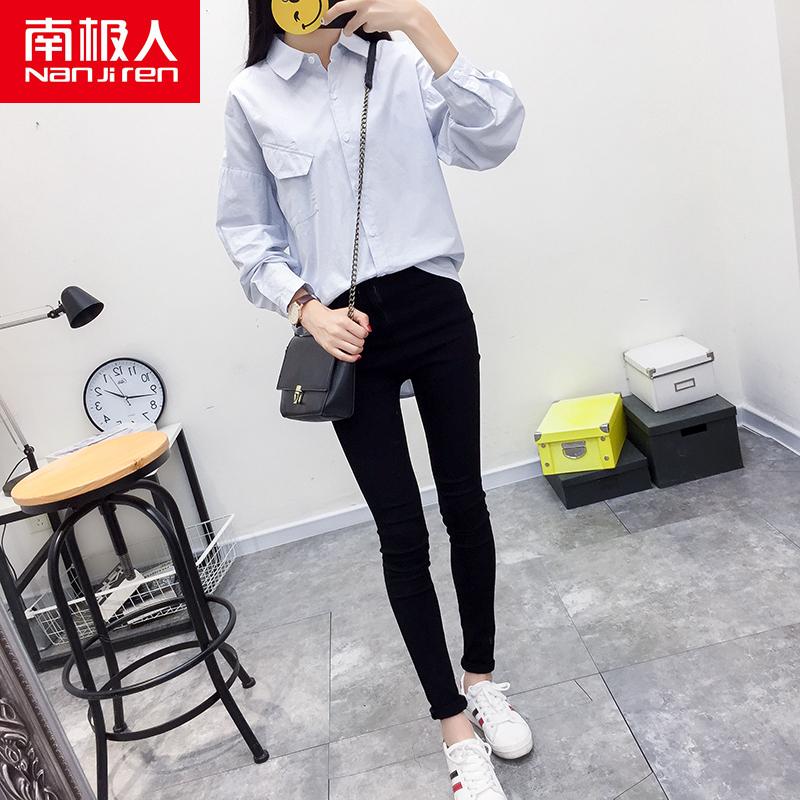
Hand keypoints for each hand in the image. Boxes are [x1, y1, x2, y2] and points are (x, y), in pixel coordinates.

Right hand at [300, 300, 370, 362]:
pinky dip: (352, 358)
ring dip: (358, 349)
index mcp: (343, 321)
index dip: (364, 333)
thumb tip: (368, 329)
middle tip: (357, 337)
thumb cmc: (333, 316)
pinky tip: (355, 355)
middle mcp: (337, 331)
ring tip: (356, 344)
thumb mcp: (349, 311)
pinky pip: (344, 357)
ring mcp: (332, 341)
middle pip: (359, 342)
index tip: (361, 332)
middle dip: (361, 340)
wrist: (316, 319)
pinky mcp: (329, 348)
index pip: (362, 333)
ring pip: (354, 350)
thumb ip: (363, 318)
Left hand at [323, 0, 457, 77]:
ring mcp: (367, 12)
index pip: (345, 0)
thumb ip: (366, 0)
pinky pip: (366, 28)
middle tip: (326, 19)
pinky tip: (378, 22)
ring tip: (350, 30)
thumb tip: (354, 5)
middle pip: (342, 7)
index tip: (329, 10)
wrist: (409, 13)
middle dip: (331, 15)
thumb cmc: (396, 3)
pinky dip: (370, 27)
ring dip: (350, 29)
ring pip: (353, 24)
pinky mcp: (371, 24)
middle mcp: (364, 0)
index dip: (335, 7)